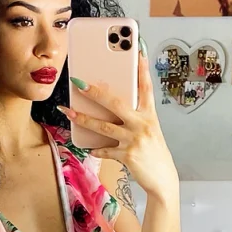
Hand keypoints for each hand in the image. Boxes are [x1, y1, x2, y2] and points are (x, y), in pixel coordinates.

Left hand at [57, 45, 178, 198]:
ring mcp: (134, 140)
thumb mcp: (149, 131)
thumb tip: (111, 109)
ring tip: (68, 111)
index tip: (138, 51)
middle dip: (96, 92)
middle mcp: (142, 125)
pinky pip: (105, 151)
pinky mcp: (127, 156)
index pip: (146, 88)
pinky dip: (95, 150)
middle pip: (116, 103)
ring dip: (83, 118)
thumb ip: (134, 119)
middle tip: (79, 83)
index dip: (142, 69)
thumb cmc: (154, 154)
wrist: (162, 179)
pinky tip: (87, 147)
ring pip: (103, 126)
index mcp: (149, 116)